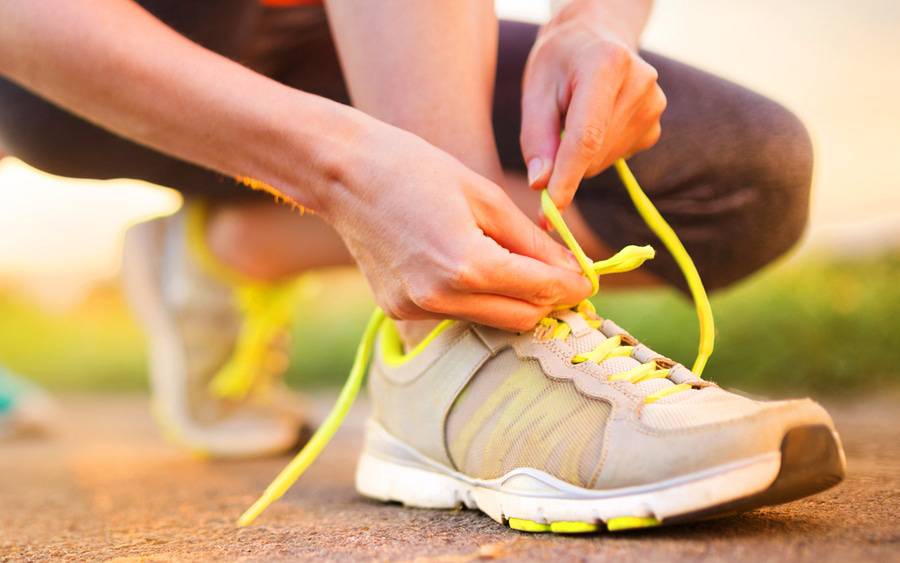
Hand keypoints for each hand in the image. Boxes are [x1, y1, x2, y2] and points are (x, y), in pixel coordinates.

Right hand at [317, 122, 592, 331]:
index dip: (572, 286)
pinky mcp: (398, 310)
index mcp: (467, 265)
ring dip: (512, 301)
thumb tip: (572, 270)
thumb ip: (532, 242)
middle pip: (521, 318)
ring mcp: (416, 309)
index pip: (541, 291)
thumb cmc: (415, 169)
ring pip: (490, 322)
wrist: (343, 173)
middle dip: (547, 299)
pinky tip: (469, 266)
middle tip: (559, 275)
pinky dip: (475, 298)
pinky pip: (456, 315)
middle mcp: (440, 298)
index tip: (588, 278)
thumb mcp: (485, 196)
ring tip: (515, 265)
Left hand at [520, 7, 665, 210]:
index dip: (567, 178)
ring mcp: (654, 106)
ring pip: (602, 161)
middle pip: (593, 153)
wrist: (595, 39)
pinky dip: (596, 153)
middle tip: (551, 133)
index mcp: (607, 65)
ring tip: (576, 115)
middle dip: (564, 162)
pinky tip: (596, 121)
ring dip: (580, 155)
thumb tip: (542, 185)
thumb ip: (536, 138)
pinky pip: (615, 159)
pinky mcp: (655, 127)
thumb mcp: (536, 90)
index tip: (549, 212)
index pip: (587, 136)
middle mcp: (641, 83)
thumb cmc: (559, 63)